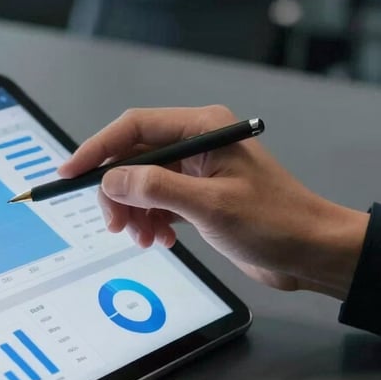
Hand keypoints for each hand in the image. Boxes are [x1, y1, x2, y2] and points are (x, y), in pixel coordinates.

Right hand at [60, 105, 367, 299]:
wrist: (311, 252)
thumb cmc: (275, 222)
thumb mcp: (210, 206)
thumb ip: (156, 188)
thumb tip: (111, 180)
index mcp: (202, 129)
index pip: (134, 127)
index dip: (97, 148)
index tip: (69, 173)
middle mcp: (196, 144)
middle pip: (134, 158)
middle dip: (118, 192)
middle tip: (114, 223)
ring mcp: (196, 171)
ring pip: (142, 183)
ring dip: (135, 212)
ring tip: (144, 238)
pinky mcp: (198, 196)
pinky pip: (158, 202)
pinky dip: (151, 221)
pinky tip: (160, 240)